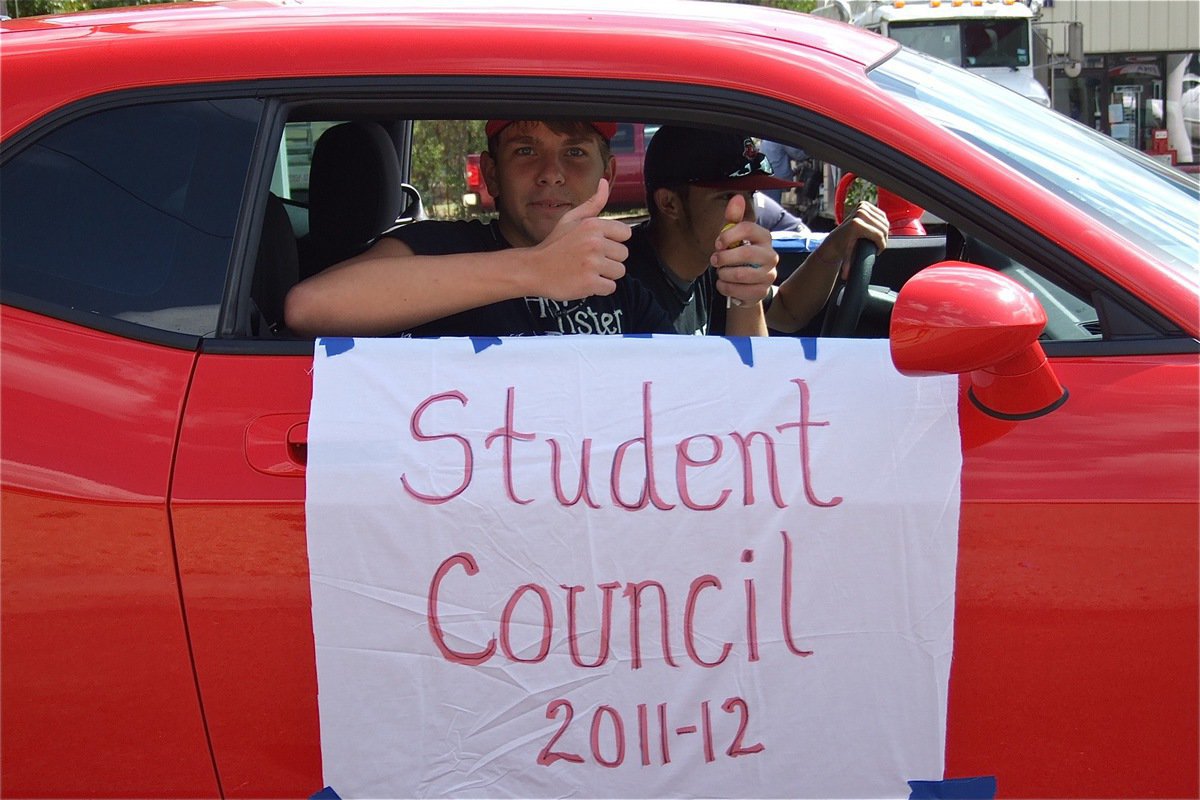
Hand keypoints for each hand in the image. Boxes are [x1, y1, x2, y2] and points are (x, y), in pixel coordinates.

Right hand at [530, 178, 630, 299]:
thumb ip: (593, 203)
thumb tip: (604, 181)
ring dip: (605, 275)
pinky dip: (599, 288)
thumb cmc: (554, 244)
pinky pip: (610, 288)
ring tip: (586, 270)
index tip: (597, 246)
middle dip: (609, 259)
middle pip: (623, 255)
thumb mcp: (571, 219)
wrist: (533, 269)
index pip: (625, 234)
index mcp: (593, 225)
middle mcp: (595, 243)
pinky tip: (584, 281)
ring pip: (619, 272)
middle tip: (588, 260)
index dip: (613, 241)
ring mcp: (592, 264)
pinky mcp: (589, 283)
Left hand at [711, 193, 777, 307]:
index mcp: (765, 237)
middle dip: (723, 258)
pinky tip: (725, 284)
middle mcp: (771, 255)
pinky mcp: (762, 292)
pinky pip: (737, 291)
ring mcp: (768, 275)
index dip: (728, 235)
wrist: (747, 285)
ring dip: (723, 274)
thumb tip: (737, 198)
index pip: (748, 228)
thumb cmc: (739, 257)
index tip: (717, 243)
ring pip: (739, 274)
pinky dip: (725, 287)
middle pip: (744, 253)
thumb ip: (733, 218)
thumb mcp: (734, 237)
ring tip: (721, 272)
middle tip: (714, 261)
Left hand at [823, 200, 888, 278]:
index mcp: (857, 224)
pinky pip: (881, 215)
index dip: (881, 245)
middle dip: (883, 238)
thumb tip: (846, 277)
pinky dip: (881, 223)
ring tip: (877, 240)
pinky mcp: (864, 204)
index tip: (878, 251)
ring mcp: (862, 207)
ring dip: (883, 231)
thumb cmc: (842, 249)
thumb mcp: (847, 258)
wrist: (835, 239)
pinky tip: (876, 230)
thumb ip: (847, 267)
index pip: (879, 235)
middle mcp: (860, 212)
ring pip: (884, 221)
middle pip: (883, 227)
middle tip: (878, 246)